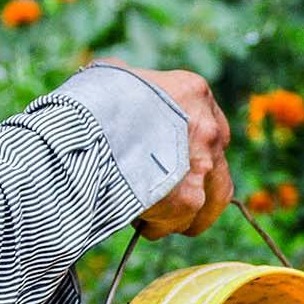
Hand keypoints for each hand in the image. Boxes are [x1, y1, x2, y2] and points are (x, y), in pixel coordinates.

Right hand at [109, 63, 231, 237]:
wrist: (89, 129)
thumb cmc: (94, 98)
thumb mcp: (115, 77)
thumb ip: (130, 86)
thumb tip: (119, 85)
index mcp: (193, 93)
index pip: (208, 120)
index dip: (190, 143)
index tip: (171, 156)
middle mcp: (208, 128)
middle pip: (214, 162)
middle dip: (193, 179)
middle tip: (167, 190)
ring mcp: (202, 166)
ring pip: (212, 198)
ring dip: (188, 211)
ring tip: (162, 218)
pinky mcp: (188, 200)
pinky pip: (181, 221)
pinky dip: (161, 226)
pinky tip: (141, 224)